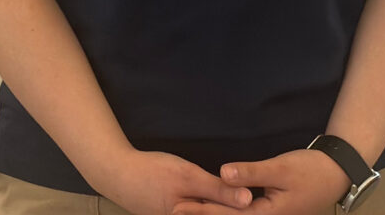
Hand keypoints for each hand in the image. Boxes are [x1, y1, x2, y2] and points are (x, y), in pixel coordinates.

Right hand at [96, 148, 252, 214]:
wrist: (119, 173)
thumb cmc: (154, 173)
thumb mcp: (188, 177)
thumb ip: (218, 190)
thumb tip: (248, 200)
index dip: (244, 210)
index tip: (265, 204)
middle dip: (234, 209)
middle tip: (254, 199)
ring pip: (208, 214)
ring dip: (223, 209)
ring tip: (242, 200)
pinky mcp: (175, 213)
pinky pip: (198, 213)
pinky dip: (210, 208)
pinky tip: (218, 200)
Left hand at [171, 149, 351, 214]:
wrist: (336, 175)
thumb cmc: (310, 171)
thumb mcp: (280, 169)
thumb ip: (251, 172)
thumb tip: (222, 173)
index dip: (201, 211)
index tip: (178, 207)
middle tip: (173, 210)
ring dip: (213, 214)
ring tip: (188, 209)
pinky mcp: (272, 212)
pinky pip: (244, 214)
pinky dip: (228, 211)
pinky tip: (217, 206)